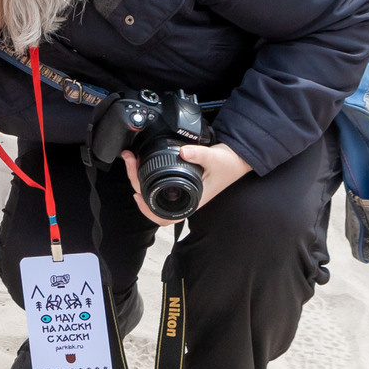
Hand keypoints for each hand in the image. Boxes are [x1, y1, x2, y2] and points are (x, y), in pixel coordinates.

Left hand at [122, 142, 252, 226]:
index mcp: (192, 200)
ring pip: (154, 190)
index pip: (165, 217)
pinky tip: (143, 164)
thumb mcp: (215, 158)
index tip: (137, 195)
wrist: (238, 158)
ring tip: (132, 158)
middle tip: (130, 160)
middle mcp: (185, 198)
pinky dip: (148, 174)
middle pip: (153, 200)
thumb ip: (199, 154)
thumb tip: (183, 151)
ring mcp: (183, 190)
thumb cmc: (229, 164)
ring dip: (140, 177)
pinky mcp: (182, 181)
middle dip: (137, 181)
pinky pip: (160, 183)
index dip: (148, 210)